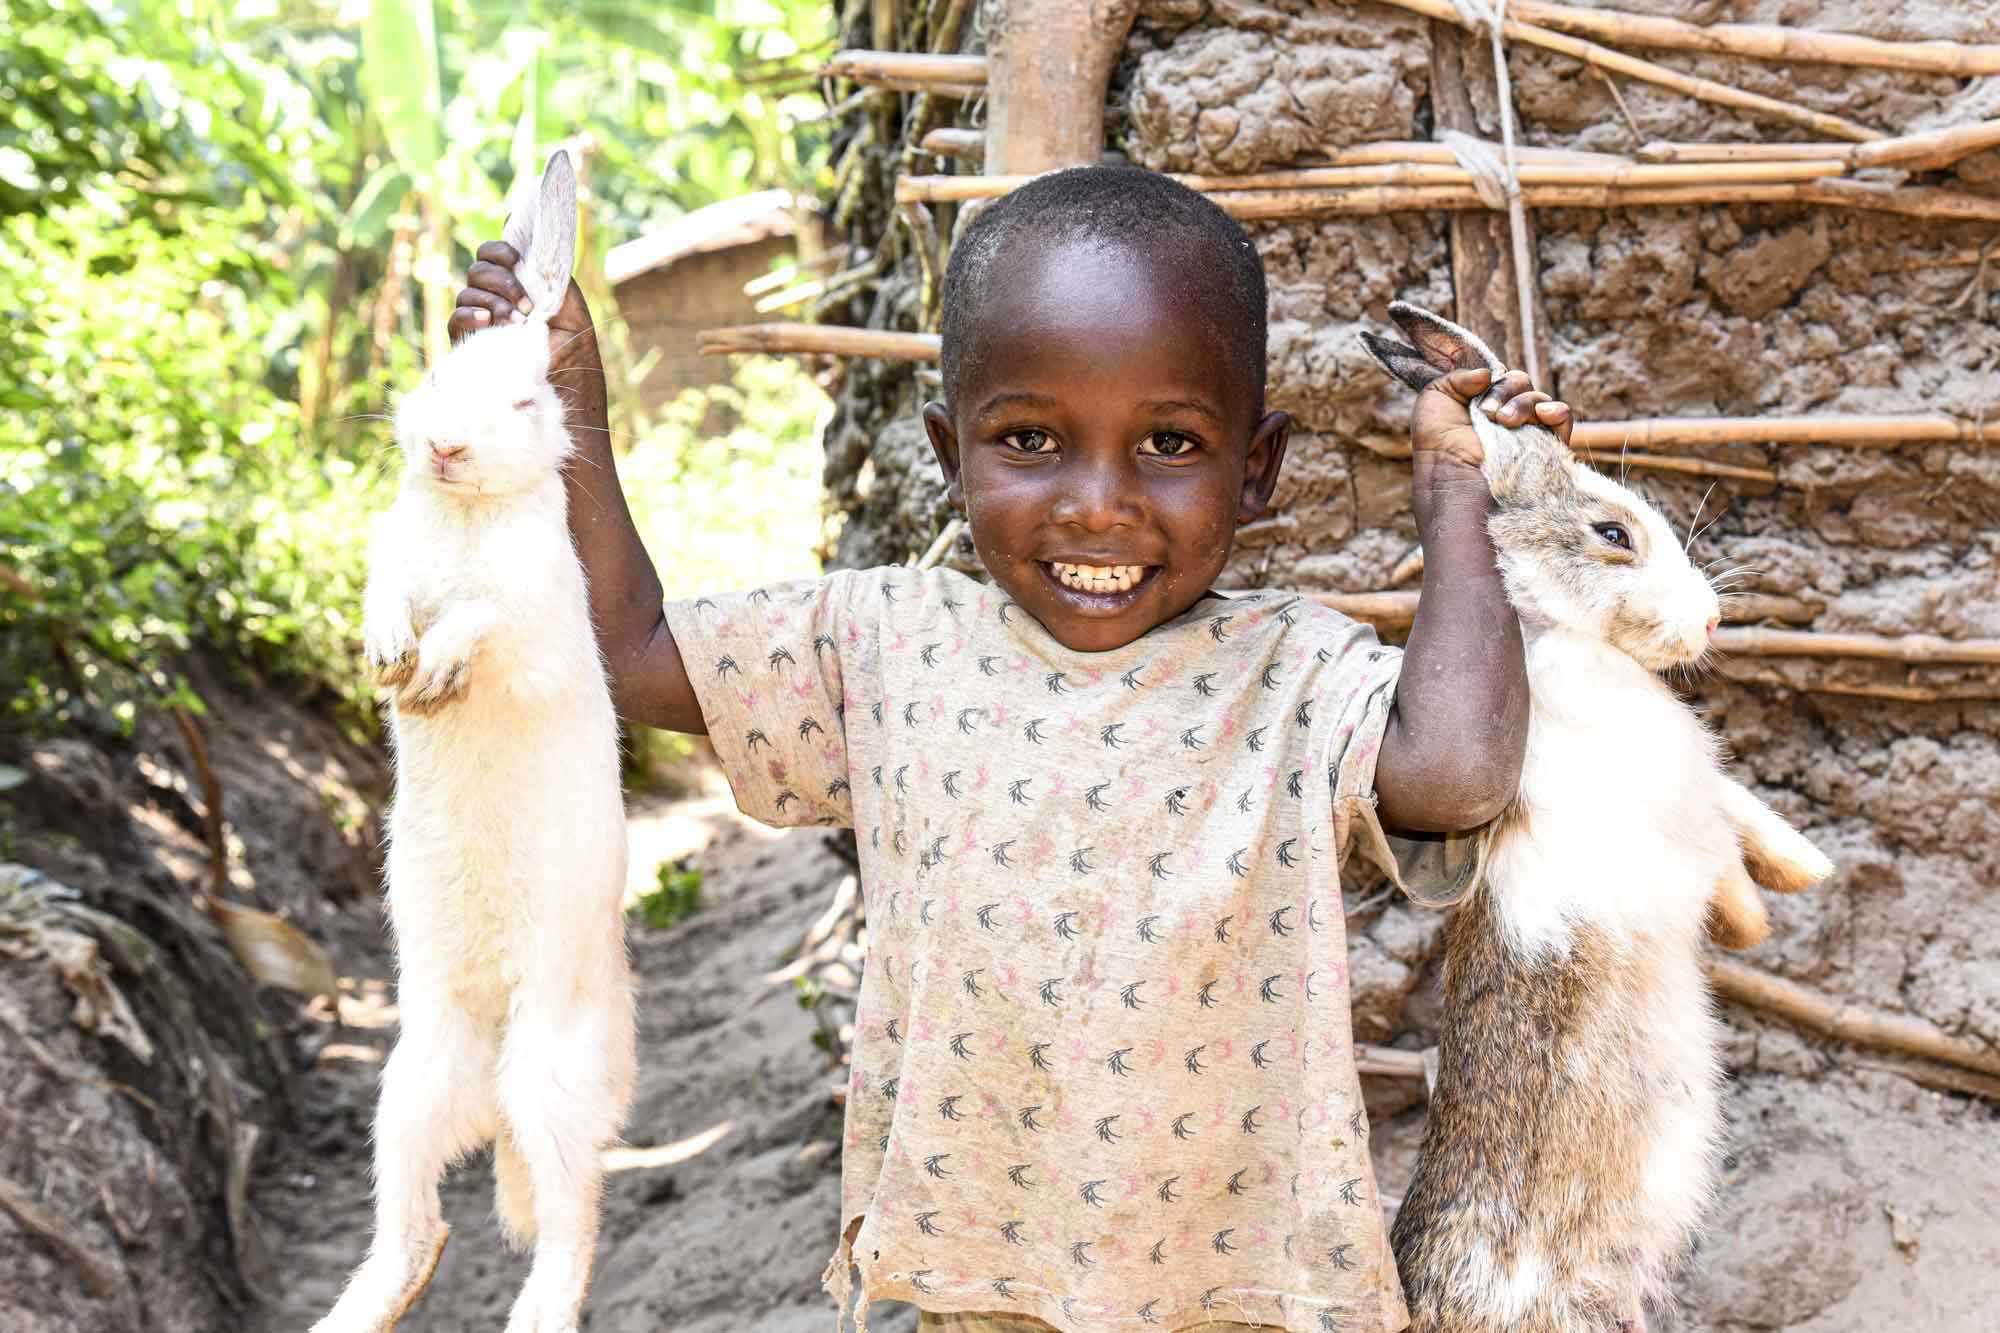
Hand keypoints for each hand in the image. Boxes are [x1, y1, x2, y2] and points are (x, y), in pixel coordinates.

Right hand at [448, 241, 596, 370]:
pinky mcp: (469, 345)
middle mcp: (494, 301)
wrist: (568, 390)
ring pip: (467, 292)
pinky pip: (456, 319)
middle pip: (478, 269)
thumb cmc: (574, 350)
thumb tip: (521, 228)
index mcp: (516, 287)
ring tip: (516, 323)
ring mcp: (480, 323)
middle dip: (501, 280)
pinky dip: (469, 315)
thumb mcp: (569, 303)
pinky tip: (488, 321)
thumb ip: (548, 269)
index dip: (500, 250)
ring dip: (493, 302)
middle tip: (525, 304)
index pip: (492, 254)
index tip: (517, 260)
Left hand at [1410, 367, 1574, 516]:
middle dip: (1505, 390)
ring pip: (1539, 399)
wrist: (1450, 475)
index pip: (1501, 376)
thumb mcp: (1434, 397)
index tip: (1479, 388)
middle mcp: (1506, 416)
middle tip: (1488, 413)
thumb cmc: (1436, 442)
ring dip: (1523, 403)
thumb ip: (1458, 376)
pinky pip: (1563, 419)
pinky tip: (1544, 414)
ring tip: (1504, 421)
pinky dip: (1558, 411)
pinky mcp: (1545, 447)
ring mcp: (1526, 431)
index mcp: (1484, 404)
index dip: (1494, 379)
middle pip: (1521, 383)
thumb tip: (1488, 374)